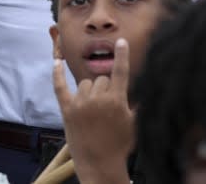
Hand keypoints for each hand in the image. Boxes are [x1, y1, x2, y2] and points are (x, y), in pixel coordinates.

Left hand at [52, 39, 133, 183]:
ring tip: (94, 111)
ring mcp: (80, 103)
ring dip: (89, 91)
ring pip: (85, 83)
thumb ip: (139, 105)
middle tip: (107, 109)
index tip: (120, 41)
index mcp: (116, 101)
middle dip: (106, 89)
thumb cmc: (120, 145)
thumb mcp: (135, 125)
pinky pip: (60, 86)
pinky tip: (56, 62)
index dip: (122, 56)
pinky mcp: (66, 109)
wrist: (99, 163)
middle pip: (102, 80)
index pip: (121, 73)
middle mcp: (97, 99)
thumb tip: (149, 90)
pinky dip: (57, 74)